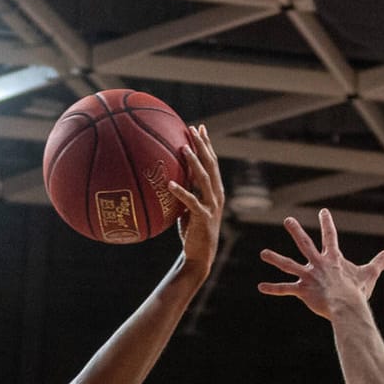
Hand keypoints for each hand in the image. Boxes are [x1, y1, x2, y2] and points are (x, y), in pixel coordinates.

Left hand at [168, 125, 223, 271]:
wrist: (200, 255)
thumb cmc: (191, 231)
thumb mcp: (187, 207)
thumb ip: (184, 192)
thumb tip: (167, 177)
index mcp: (214, 190)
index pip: (212, 162)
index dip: (206, 144)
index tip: (199, 128)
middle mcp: (216, 194)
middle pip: (211, 164)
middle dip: (203, 145)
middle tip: (193, 129)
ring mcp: (211, 206)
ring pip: (204, 179)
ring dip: (194, 162)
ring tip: (183, 148)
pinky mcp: (203, 218)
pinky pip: (191, 202)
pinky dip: (181, 193)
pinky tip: (169, 184)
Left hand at [255, 208, 383, 320]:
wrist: (346, 305)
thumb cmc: (357, 291)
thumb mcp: (370, 274)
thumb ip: (380, 261)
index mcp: (333, 258)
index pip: (330, 236)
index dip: (327, 223)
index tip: (323, 212)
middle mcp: (318, 263)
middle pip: (304, 243)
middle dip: (295, 230)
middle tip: (287, 220)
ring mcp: (308, 276)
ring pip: (288, 264)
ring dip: (275, 258)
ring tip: (264, 253)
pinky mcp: (302, 290)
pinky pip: (285, 288)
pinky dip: (273, 288)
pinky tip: (260, 287)